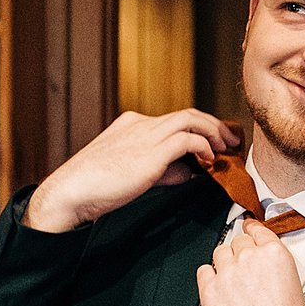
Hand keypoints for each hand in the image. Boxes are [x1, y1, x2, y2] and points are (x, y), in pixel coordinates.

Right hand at [25, 107, 239, 234]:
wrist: (73, 191)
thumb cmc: (98, 188)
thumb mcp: (135, 175)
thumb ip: (162, 170)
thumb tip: (187, 173)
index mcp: (133, 125)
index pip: (173, 121)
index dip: (199, 130)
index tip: (214, 143)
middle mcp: (140, 124)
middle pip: (186, 115)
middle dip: (213, 125)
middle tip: (231, 140)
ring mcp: (145, 134)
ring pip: (190, 120)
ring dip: (213, 132)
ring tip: (226, 147)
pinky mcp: (150, 151)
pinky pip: (186, 139)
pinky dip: (202, 146)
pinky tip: (209, 160)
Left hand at [196, 213, 304, 305]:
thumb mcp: (294, 287)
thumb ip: (274, 265)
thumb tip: (259, 257)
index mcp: (275, 255)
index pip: (257, 230)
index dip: (251, 231)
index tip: (247, 230)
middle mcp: (250, 259)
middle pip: (237, 242)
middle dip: (240, 254)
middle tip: (244, 273)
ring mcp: (228, 274)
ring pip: (219, 253)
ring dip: (224, 265)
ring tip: (233, 285)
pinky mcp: (210, 291)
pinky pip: (203, 271)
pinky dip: (209, 278)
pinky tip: (220, 291)